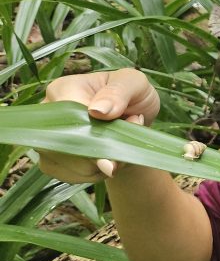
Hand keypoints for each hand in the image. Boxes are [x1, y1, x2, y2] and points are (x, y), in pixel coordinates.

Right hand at [38, 69, 159, 180]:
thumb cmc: (132, 94)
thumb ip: (118, 92)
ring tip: (120, 147)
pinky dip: (96, 174)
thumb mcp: (134, 83)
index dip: (93, 135)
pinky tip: (109, 160)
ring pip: (70, 165)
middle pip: (66, 145)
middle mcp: (47, 115)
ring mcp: (46, 139)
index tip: (117, 141)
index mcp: (63, 89)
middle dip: (103, 152)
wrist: (133, 118)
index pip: (68, 118)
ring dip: (103, 164)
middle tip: (127, 142)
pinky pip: (70, 176)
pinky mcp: (51, 160)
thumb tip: (96, 111)